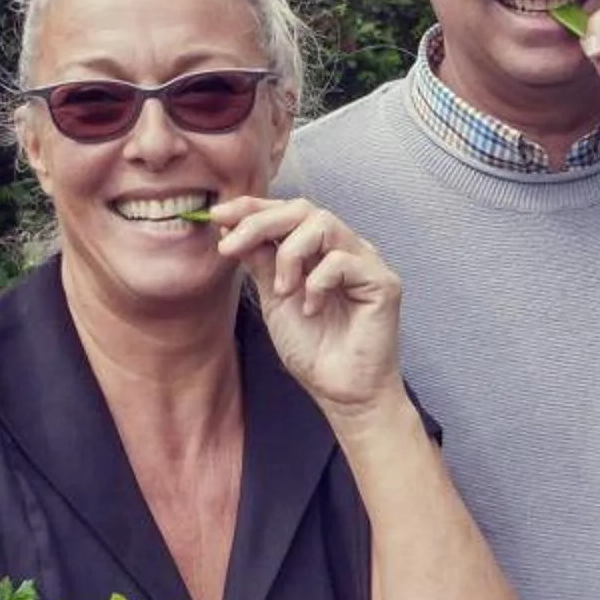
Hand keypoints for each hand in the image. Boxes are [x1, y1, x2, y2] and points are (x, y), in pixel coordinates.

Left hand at [211, 195, 402, 414]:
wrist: (340, 392)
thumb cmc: (313, 349)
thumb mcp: (274, 299)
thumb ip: (261, 262)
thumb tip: (234, 227)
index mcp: (319, 250)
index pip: (287, 211)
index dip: (252, 207)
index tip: (216, 215)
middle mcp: (345, 248)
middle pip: (303, 209)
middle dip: (260, 222)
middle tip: (230, 246)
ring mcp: (366, 262)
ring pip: (323, 224)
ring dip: (290, 254)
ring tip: (283, 291)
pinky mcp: (383, 282)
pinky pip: (343, 261)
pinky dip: (317, 283)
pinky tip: (313, 310)